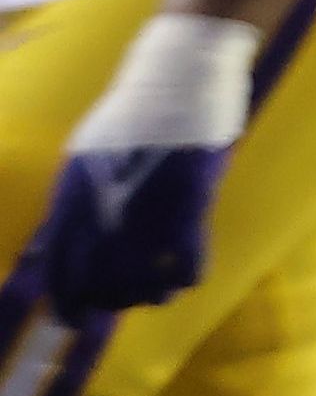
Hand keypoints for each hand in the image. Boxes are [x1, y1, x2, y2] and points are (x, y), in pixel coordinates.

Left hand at [36, 16, 257, 316]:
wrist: (181, 74)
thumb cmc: (137, 112)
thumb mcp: (85, 158)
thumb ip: (70, 206)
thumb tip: (46, 251)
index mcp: (73, 199)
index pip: (57, 276)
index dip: (66, 307)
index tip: (76, 321)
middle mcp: (104, 211)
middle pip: (101, 289)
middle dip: (114, 302)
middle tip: (130, 296)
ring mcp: (146, 210)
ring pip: (143, 286)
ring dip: (151, 294)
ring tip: (160, 286)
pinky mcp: (189, 204)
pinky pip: (187, 268)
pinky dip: (187, 277)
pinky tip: (189, 269)